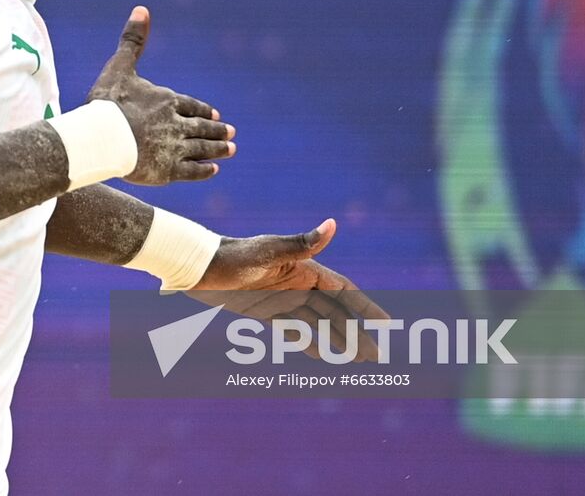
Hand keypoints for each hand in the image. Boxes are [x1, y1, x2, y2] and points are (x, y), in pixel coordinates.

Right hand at [86, 6, 234, 184]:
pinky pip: (192, 171)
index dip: (203, 110)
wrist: (101, 137)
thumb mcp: (120, 66)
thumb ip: (133, 40)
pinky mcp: (168, 170)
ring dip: (217, 149)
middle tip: (231, 132)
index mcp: (167, 100)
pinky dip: (204, 170)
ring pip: (201, 148)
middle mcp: (176, 124)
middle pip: (201, 127)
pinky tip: (213, 170)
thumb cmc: (107, 101)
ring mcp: (174, 148)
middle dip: (217, 130)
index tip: (215, 114)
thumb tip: (142, 8)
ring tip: (230, 150)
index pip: (191, 106)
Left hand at [192, 219, 388, 361]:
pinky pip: (293, 330)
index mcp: (304, 269)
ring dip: (338, 340)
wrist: (198, 267)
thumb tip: (333, 224)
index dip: (366, 308)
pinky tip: (323, 355)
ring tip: (357, 359)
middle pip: (335, 312)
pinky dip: (308, 342)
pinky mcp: (264, 312)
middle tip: (375, 356)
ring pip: (317, 324)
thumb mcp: (268, 251)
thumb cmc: (233, 256)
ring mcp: (282, 298)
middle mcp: (297, 283)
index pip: (344, 291)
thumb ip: (301, 243)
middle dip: (357, 332)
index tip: (386, 324)